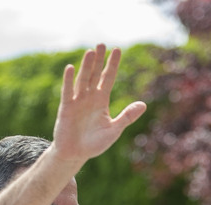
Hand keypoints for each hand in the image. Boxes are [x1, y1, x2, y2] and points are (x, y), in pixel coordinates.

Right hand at [51, 45, 146, 164]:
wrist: (75, 154)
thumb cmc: (94, 144)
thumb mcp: (114, 130)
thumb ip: (127, 117)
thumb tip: (144, 105)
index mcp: (101, 100)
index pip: (108, 78)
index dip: (113, 65)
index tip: (117, 50)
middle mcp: (89, 97)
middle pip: (95, 74)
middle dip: (99, 60)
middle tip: (102, 43)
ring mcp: (77, 101)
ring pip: (82, 79)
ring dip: (86, 66)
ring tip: (91, 52)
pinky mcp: (66, 107)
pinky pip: (68, 91)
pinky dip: (68, 80)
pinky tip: (71, 68)